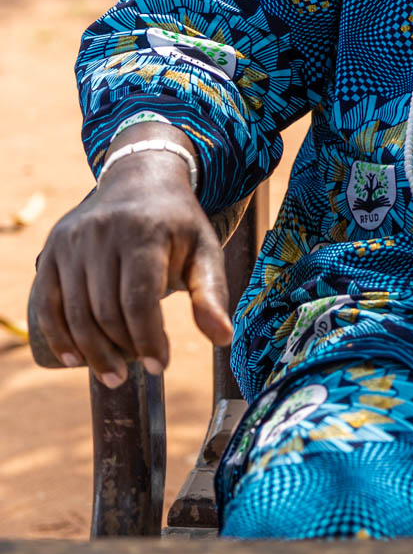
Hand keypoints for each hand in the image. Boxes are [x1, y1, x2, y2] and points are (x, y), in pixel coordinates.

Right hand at [30, 134, 231, 386]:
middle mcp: (103, 233)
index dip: (148, 339)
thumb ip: (211, 293)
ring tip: (113, 374)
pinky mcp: (52, 250)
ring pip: (76, 311)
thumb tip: (223, 339)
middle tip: (137, 372)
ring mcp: (72, 241)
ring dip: (92, 352)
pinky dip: (58, 335)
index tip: (160, 365)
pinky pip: (47, 302)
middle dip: (122, 350)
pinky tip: (74, 360)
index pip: (139, 298)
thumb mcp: (204, 249)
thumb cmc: (177, 224)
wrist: (140, 179)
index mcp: (144, 231)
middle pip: (106, 310)